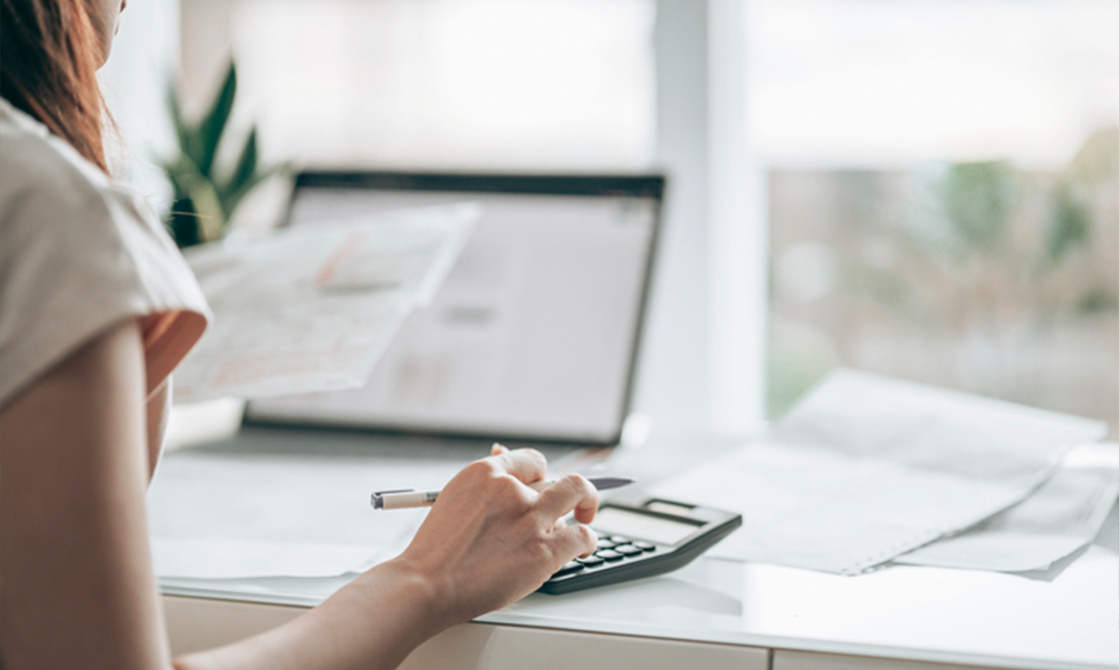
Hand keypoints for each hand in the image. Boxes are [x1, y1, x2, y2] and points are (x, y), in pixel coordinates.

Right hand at [390, 444, 598, 622]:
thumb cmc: (436, 549)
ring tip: (582, 521)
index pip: (533, 462)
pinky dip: (588, 541)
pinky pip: (583, 535)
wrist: (426, 585)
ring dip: (583, 508)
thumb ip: (486, 482)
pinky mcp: (544, 551)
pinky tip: (583, 548)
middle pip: (559, 477)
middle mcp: (511, 490)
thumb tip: (503, 454)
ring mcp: (530, 519)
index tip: (546, 487)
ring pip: (577, 495)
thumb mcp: (454, 498)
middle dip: (570, 491)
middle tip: (575, 503)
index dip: (543, 476)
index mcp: (486, 473)